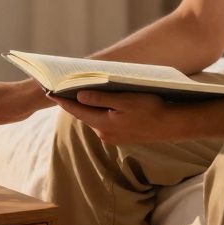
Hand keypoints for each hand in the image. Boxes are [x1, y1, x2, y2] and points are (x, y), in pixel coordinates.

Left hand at [47, 90, 183, 144]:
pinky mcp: (122, 137)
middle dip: (76, 101)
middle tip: (64, 87)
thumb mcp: (124, 100)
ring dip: (91, 106)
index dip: (63, 100)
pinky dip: (102, 112)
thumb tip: (79, 96)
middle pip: (85, 114)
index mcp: (103, 124)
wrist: (173, 125)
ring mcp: (113, 137)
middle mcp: (105, 134)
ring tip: (83, 91)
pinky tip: (105, 102)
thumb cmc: (151, 109)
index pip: (77, 111)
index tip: (50, 92)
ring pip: (96, 118)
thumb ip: (100, 98)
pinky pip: (106, 122)